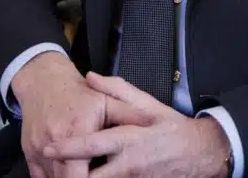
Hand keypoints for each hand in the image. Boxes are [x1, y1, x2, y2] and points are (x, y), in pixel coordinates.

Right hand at [10, 53, 117, 177]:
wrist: (44, 82)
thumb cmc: (79, 93)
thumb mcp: (107, 100)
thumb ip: (129, 115)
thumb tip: (152, 128)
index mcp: (76, 129)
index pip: (81, 174)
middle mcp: (53, 141)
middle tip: (97, 176)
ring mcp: (38, 149)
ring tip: (83, 172)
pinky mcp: (29, 153)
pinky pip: (39, 177)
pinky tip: (66, 174)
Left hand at [42, 72, 231, 177]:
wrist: (199, 155)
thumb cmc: (171, 128)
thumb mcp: (148, 105)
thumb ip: (117, 91)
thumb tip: (90, 77)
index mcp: (129, 140)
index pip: (92, 146)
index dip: (67, 148)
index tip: (48, 148)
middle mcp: (129, 165)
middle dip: (70, 174)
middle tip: (53, 168)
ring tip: (67, 172)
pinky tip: (88, 174)